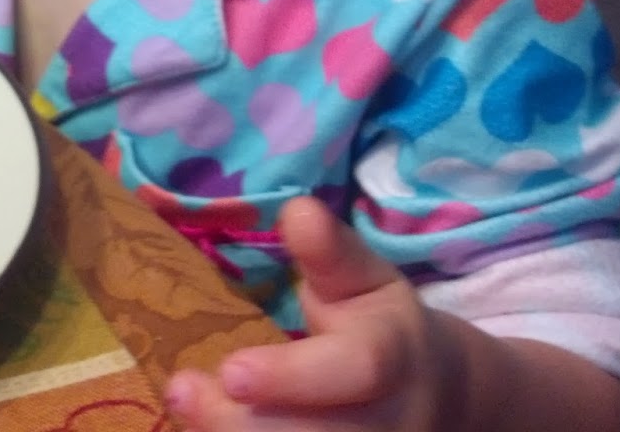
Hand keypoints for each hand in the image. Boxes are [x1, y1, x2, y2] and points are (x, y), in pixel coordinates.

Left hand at [165, 197, 455, 431]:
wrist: (437, 397)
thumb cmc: (379, 325)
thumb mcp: (365, 279)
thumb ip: (329, 251)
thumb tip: (297, 210)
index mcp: (392, 359)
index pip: (353, 372)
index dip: (292, 376)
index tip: (231, 369)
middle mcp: (387, 424)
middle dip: (242, 423)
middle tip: (182, 390)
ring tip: (184, 407)